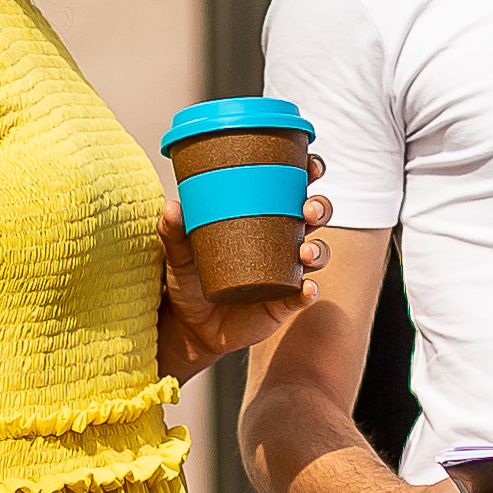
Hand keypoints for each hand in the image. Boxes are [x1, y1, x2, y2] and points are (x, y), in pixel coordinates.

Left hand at [157, 183, 333, 378]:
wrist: (191, 327)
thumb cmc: (190, 280)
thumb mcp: (179, 255)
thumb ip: (174, 233)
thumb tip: (172, 207)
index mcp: (263, 217)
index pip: (292, 187)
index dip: (308, 173)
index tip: (311, 165)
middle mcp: (281, 241)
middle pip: (315, 216)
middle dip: (320, 207)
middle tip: (308, 208)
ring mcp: (286, 272)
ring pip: (317, 253)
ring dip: (319, 250)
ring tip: (305, 253)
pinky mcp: (284, 302)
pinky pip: (304, 295)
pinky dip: (309, 292)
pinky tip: (306, 288)